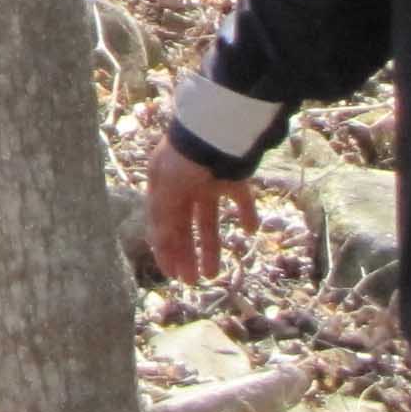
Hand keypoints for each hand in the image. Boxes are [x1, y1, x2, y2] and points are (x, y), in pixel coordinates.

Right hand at [145, 138, 262, 283]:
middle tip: (195, 281)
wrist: (215, 130)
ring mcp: (208, 183)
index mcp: (162, 189)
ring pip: (209, 221)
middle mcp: (183, 187)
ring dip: (211, 246)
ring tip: (216, 272)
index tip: (172, 275)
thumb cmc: (183, 160)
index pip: (162, 227)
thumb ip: (163, 220)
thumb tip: (159, 245)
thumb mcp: (166, 191)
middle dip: (188, 255)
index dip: (166, 252)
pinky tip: (251, 230)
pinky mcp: (233, 178)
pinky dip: (247, 215)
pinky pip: (240, 200)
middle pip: (185, 228)